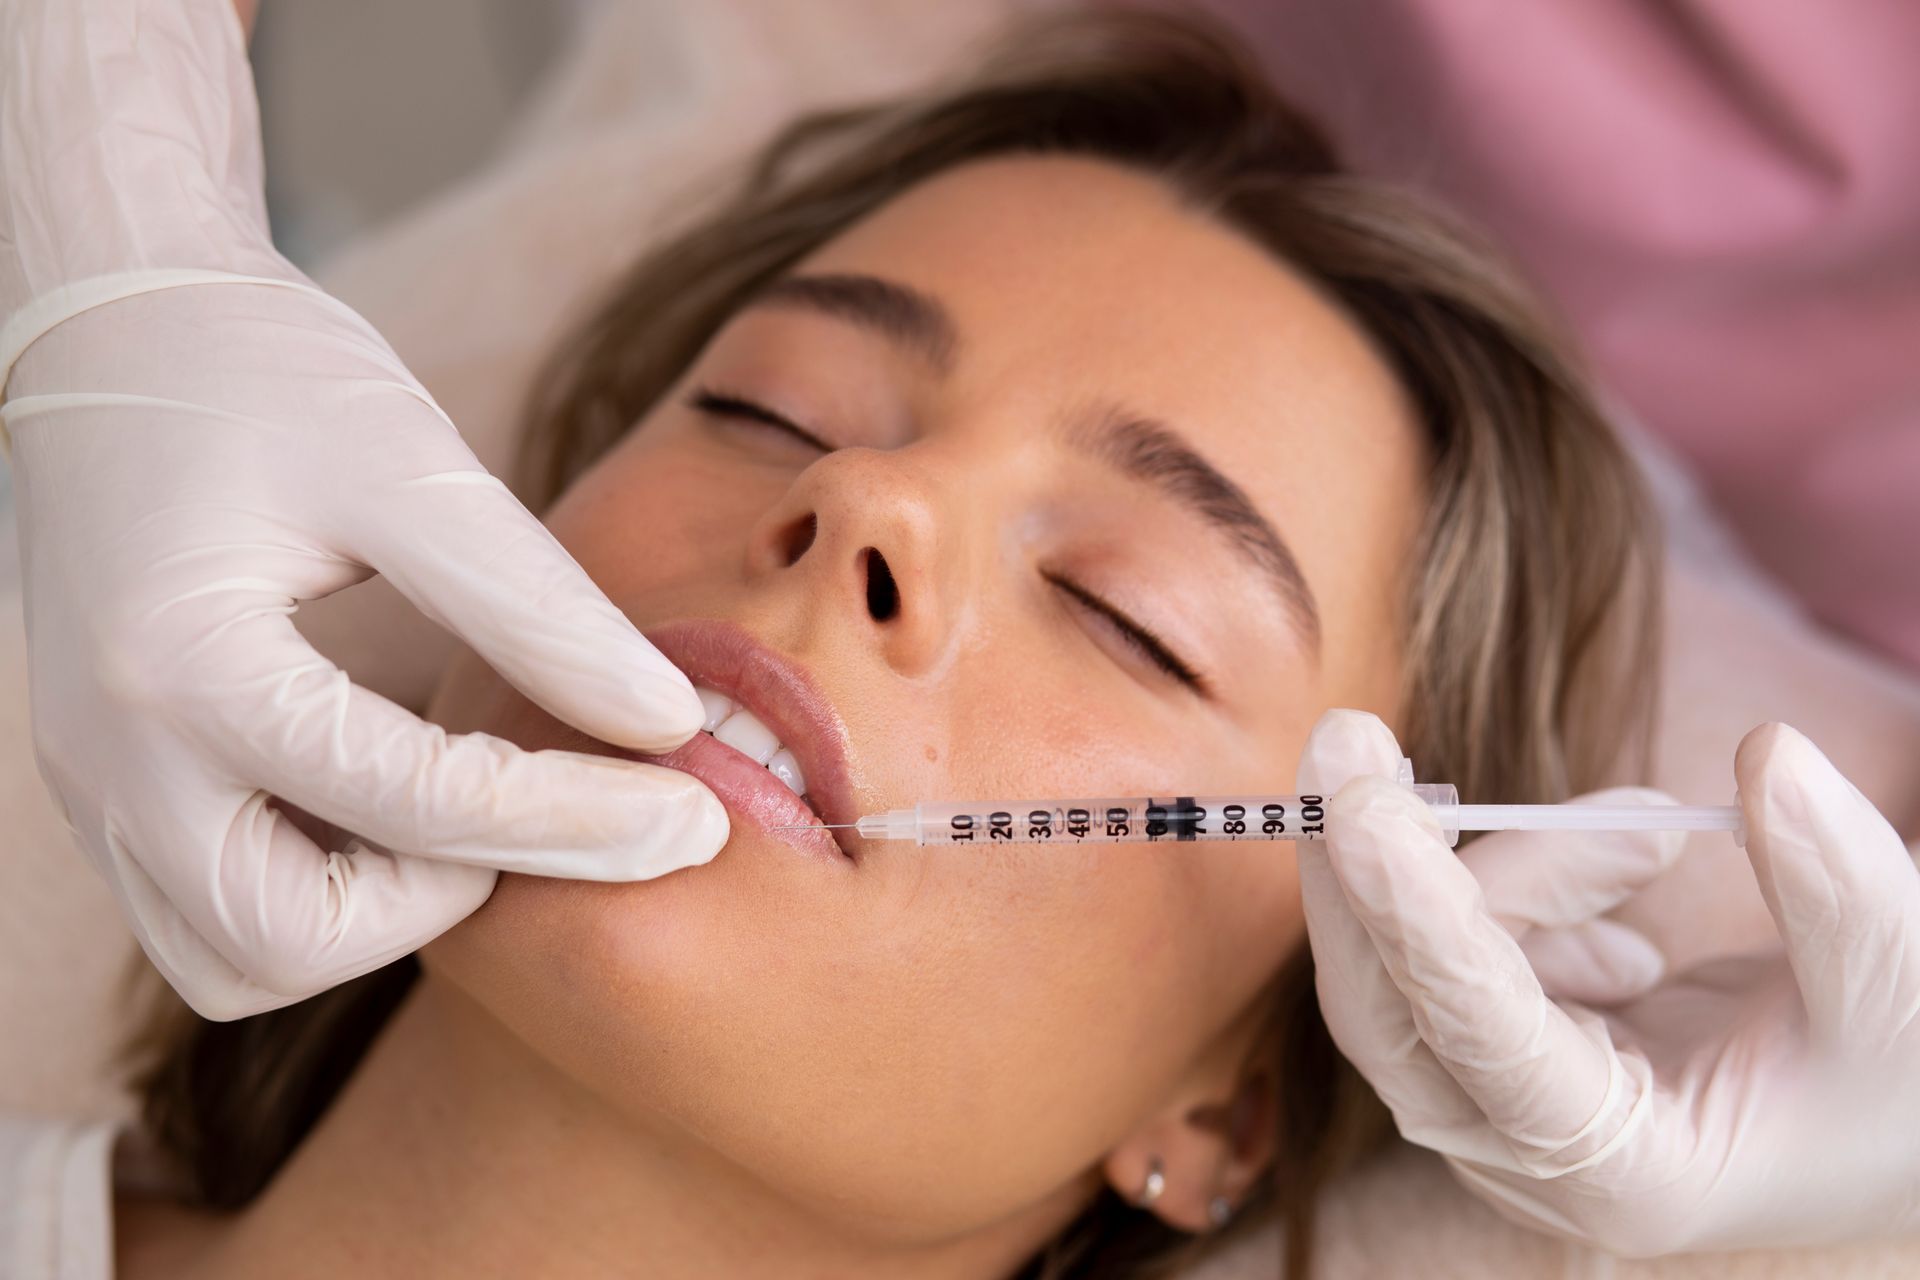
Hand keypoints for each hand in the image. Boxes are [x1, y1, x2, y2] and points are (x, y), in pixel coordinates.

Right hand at [1, 0, 725, 1019]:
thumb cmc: (263, 374)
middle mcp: (112, 757)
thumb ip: (541, 609)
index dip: (581, 820)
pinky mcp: (109, 788)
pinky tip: (404, 813)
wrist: (110, 328)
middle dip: (451, 898)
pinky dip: (316, 902)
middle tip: (558, 815)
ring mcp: (95, 785)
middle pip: (292, 940)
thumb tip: (669, 724)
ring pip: (237, 960)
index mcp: (183, 665)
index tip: (697, 816)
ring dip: (374, 921)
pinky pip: (206, 919)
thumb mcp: (416, 468)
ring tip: (478, 813)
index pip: (419, 803)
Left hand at [1297, 709, 1919, 1255]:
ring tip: (1658, 837)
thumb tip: (1770, 754)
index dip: (1419, 921)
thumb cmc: (1899, 1079)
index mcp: (1621, 1172)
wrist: (1884, 1120)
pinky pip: (1460, 942)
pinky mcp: (1495, 1054)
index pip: (1484, 1038)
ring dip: (1530, 863)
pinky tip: (1629, 926)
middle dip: (1366, 866)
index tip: (1358, 811)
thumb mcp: (1903, 988)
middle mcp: (1531, 1156)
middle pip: (1389, 1003)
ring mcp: (1499, 1108)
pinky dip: (1537, 889)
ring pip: (1430, 949)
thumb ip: (1838, 883)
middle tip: (1352, 733)